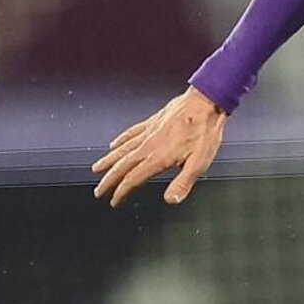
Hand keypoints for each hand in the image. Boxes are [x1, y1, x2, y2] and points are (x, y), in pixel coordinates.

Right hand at [91, 87, 228, 207]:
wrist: (206, 102)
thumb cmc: (205, 132)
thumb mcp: (200, 162)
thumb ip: (183, 182)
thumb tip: (171, 201)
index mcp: (158, 157)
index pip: (133, 179)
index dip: (122, 192)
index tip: (114, 201)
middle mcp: (148, 145)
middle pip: (122, 165)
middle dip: (109, 180)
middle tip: (99, 191)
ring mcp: (149, 132)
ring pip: (122, 149)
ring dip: (109, 161)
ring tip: (97, 169)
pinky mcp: (153, 122)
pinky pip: (131, 132)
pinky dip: (121, 140)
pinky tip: (114, 144)